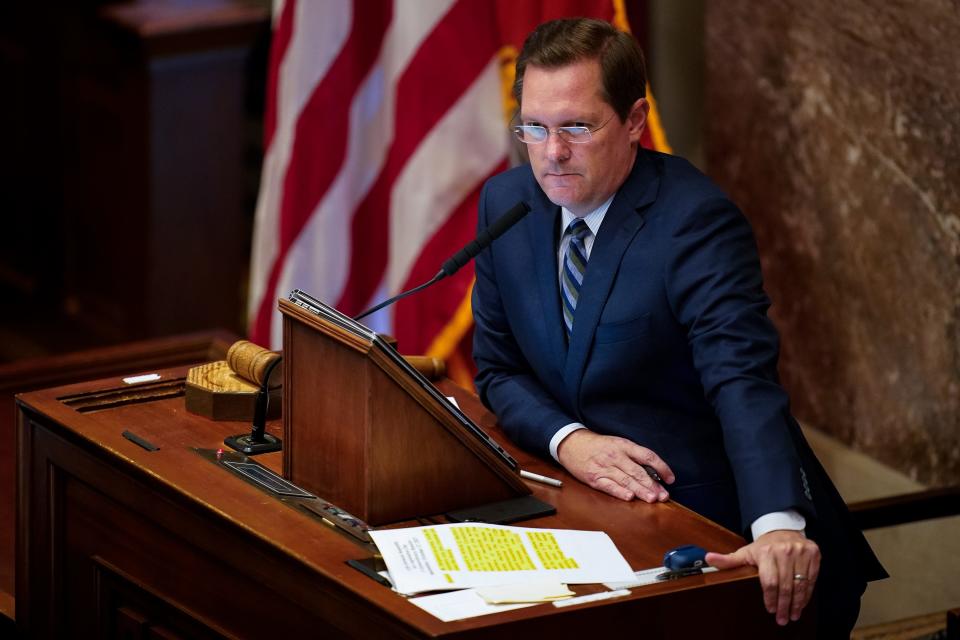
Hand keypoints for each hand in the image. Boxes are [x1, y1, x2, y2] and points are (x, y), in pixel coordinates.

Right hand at [556, 430, 673, 501]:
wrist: (572, 444)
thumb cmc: (597, 445)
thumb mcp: (617, 443)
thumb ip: (633, 456)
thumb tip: (652, 472)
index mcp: (624, 445)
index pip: (647, 456)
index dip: (661, 467)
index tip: (670, 478)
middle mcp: (615, 456)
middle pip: (637, 471)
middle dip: (652, 485)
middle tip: (663, 495)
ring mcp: (604, 467)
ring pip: (625, 480)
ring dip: (640, 491)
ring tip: (651, 499)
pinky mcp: (594, 478)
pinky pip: (609, 486)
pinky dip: (619, 492)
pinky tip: (629, 497)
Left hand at [705, 530, 820, 625]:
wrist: (783, 529)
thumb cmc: (763, 547)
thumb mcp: (745, 552)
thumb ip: (728, 560)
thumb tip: (708, 558)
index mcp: (766, 552)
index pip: (769, 581)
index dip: (770, 598)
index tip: (770, 610)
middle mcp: (785, 551)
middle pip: (785, 585)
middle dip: (784, 605)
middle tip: (782, 619)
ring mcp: (801, 552)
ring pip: (800, 584)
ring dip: (797, 603)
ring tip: (793, 615)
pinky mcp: (813, 554)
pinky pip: (812, 578)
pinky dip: (807, 593)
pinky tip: (802, 603)